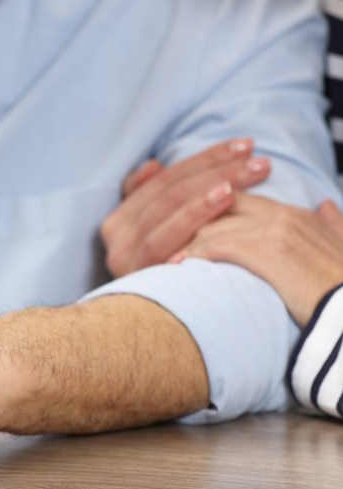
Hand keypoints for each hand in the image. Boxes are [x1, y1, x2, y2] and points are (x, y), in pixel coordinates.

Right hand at [101, 138, 270, 276]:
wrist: (132, 339)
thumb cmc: (157, 281)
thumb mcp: (146, 235)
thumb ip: (144, 199)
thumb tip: (152, 165)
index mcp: (117, 222)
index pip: (164, 179)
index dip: (204, 159)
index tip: (243, 146)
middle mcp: (115, 238)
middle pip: (168, 191)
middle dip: (214, 170)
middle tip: (257, 160)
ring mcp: (124, 257)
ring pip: (166, 209)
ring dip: (209, 187)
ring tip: (245, 177)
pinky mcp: (137, 274)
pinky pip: (167, 237)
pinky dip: (196, 215)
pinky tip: (226, 201)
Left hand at [171, 195, 342, 326]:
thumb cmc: (342, 288)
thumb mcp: (342, 245)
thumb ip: (331, 224)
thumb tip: (325, 205)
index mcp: (295, 214)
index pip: (238, 200)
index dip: (210, 214)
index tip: (186, 230)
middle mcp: (281, 215)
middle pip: (219, 207)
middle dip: (188, 223)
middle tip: (163, 242)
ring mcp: (273, 230)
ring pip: (212, 226)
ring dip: (184, 242)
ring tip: (163, 259)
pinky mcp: (265, 251)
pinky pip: (215, 246)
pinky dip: (192, 255)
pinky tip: (176, 267)